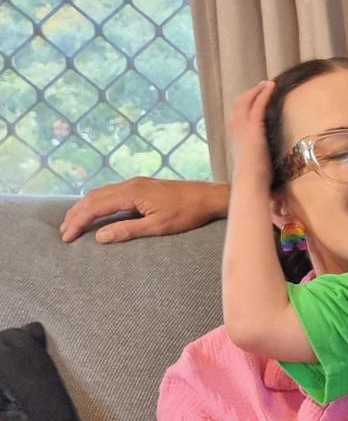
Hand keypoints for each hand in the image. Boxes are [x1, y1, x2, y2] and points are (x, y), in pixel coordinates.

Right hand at [59, 177, 228, 242]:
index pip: (95, 206)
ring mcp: (136, 183)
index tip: (67, 237)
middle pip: (93, 197)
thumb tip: (100, 237)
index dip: (79, 221)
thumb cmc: (188, 214)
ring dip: (85, 207)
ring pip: (101, 193)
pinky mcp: (142, 186)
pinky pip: (112, 193)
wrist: (209, 197)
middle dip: (76, 214)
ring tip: (74, 223)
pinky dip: (98, 203)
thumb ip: (128, 231)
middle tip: (64, 232)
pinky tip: (96, 212)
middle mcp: (130, 184)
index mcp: (132, 193)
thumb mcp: (158, 227)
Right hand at [228, 80, 274, 190]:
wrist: (250, 180)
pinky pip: (258, 104)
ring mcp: (242, 126)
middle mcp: (234, 127)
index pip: (237, 114)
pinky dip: (264, 93)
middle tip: (262, 86)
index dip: (246, 104)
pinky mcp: (253, 126)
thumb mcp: (252, 161)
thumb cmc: (253, 177)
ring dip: (258, 90)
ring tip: (268, 84)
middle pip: (240, 103)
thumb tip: (263, 157)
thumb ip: (255, 154)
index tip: (255, 98)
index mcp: (233, 136)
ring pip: (247, 100)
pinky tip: (271, 87)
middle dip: (251, 93)